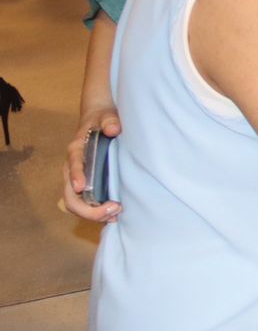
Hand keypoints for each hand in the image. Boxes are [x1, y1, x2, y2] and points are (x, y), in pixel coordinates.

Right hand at [62, 108, 120, 222]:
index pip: (73, 164)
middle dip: (87, 207)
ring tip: (115, 215)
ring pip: (76, 203)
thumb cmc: (102, 119)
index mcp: (76, 150)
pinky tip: (113, 215)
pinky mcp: (85, 185)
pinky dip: (96, 212)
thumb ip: (110, 121)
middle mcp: (72, 168)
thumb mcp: (107, 115)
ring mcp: (76, 178)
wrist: (98, 120)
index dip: (76, 176)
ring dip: (92, 213)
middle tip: (112, 209)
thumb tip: (114, 129)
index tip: (81, 187)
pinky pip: (85, 203)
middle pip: (70, 194)